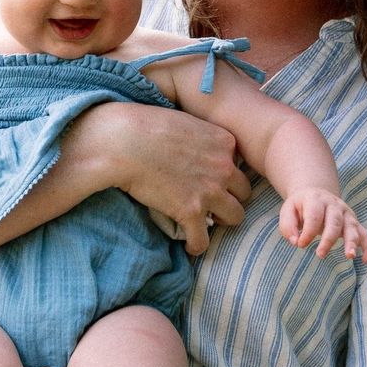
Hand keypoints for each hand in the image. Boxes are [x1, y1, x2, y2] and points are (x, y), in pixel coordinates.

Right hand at [63, 102, 251, 255]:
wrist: (123, 142)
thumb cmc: (145, 125)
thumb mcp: (185, 120)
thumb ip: (200, 134)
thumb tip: (194, 143)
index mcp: (224, 142)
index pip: (238, 164)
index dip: (224, 173)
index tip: (210, 178)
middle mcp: (223, 167)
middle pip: (244, 191)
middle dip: (230, 197)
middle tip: (211, 201)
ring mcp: (209, 191)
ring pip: (235, 216)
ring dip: (221, 220)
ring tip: (204, 222)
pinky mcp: (190, 211)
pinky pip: (203, 239)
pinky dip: (196, 245)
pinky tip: (189, 245)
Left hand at [278, 190, 366, 261]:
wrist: (316, 194)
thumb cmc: (300, 207)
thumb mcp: (288, 211)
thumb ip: (288, 226)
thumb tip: (296, 242)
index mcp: (317, 199)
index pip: (314, 217)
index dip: (308, 233)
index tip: (300, 245)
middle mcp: (335, 205)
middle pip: (335, 222)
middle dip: (328, 240)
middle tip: (320, 255)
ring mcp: (347, 214)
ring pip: (352, 227)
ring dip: (352, 242)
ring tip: (349, 256)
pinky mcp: (354, 223)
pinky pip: (365, 234)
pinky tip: (366, 260)